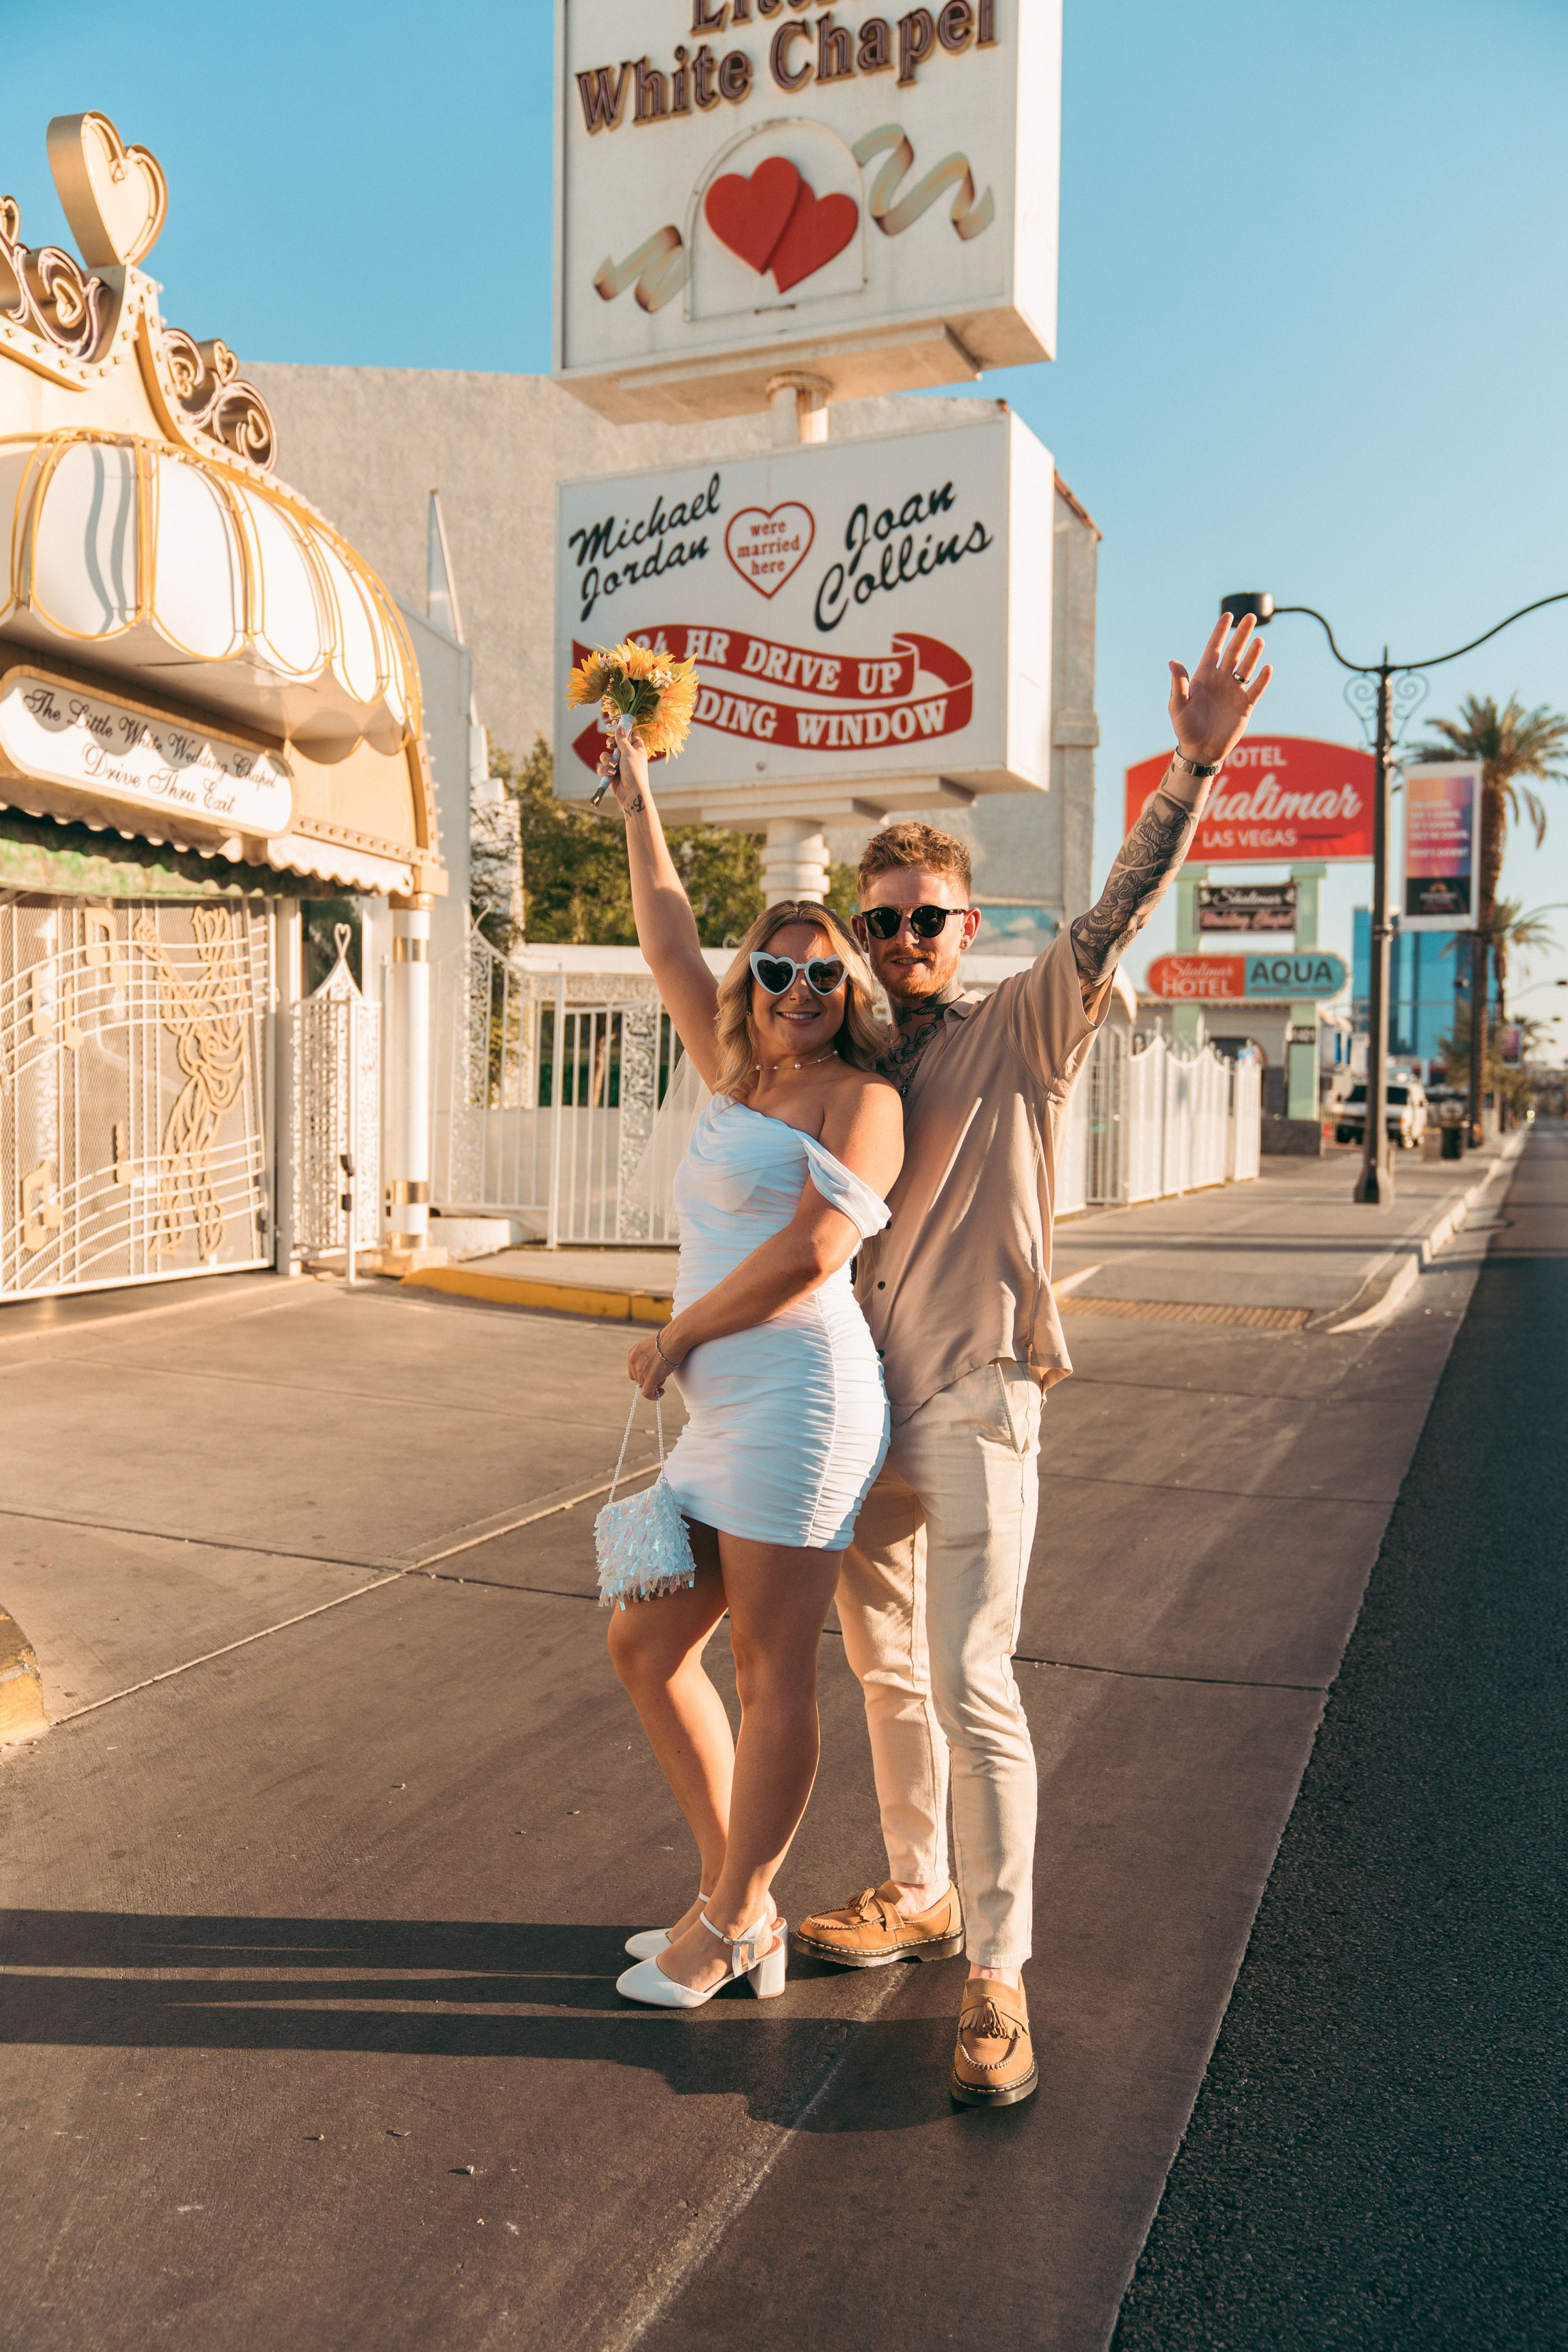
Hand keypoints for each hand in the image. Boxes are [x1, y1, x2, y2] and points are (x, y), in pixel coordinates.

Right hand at [596, 723, 649, 814]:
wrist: (631, 793)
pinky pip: (602, 767)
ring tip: (614, 767)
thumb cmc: (635, 771)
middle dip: (611, 744)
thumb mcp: (629, 752)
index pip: (631, 735)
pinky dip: (605, 770)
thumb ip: (622, 739)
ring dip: (608, 760)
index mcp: (636, 748)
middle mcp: (627, 755)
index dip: (624, 731)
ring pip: (605, 755)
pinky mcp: (610, 774)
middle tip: (611, 745)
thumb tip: (620, 726)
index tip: (618, 727)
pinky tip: (612, 774)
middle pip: (615, 743)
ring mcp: (618, 765)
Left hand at [628, 1326, 679, 1398]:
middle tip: (661, 1374)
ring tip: (665, 1375)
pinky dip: (653, 1396)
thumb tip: (654, 1367)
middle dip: (648, 1379)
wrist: (675, 1338)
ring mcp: (640, 1370)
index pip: (633, 1370)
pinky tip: (661, 1393)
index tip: (652, 1373)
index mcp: (633, 1352)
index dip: (642, 1374)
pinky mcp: (650, 1378)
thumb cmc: (670, 1339)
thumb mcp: (653, 1346)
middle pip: (637, 1379)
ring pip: (644, 1386)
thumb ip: (649, 1357)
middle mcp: (633, 1361)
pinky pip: (647, 1393)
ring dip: (654, 1383)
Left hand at [1168, 613, 1272, 766]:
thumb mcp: (1178, 706)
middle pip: (1233, 652)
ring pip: (1246, 667)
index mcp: (1203, 676)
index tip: (1227, 615)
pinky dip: (1262, 679)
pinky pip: (1256, 689)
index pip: (1213, 648)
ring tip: (1259, 640)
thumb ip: (1178, 684)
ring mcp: (1234, 691)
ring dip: (1253, 654)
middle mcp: (1221, 680)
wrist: (1200, 750)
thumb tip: (1173, 662)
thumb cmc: (1186, 728)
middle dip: (1241, 635)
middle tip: (1251, 617)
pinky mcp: (1245, 705)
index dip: (1220, 632)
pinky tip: (1267, 667)